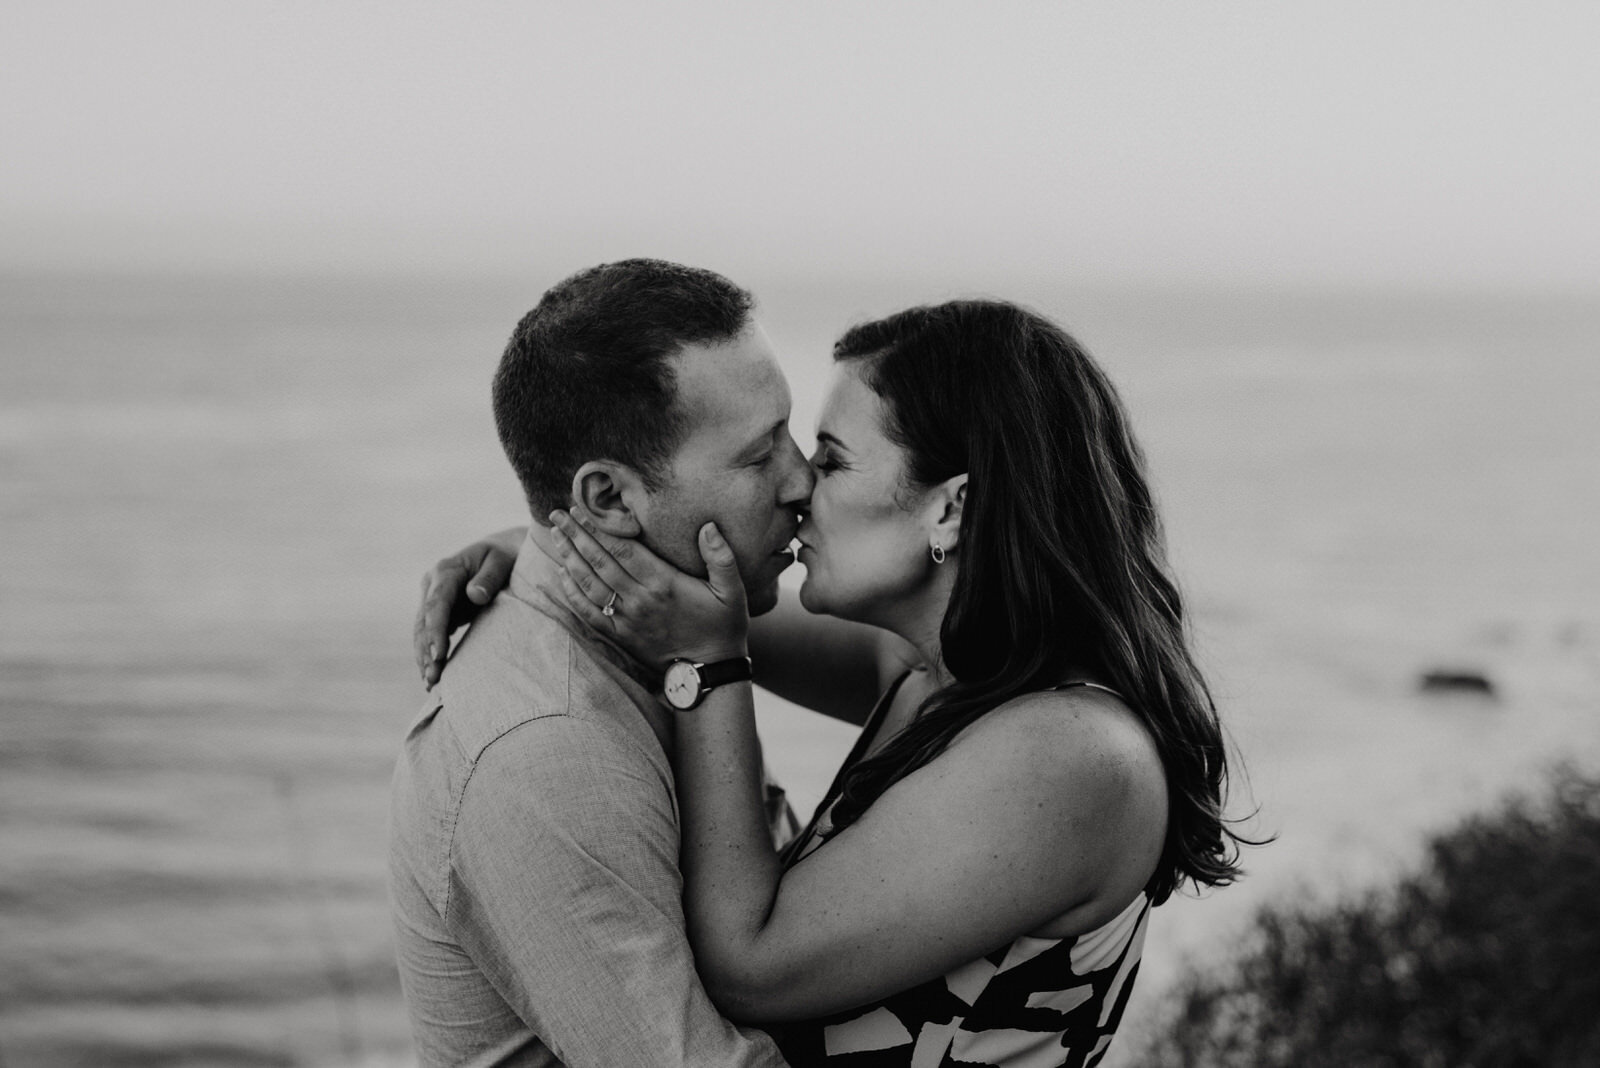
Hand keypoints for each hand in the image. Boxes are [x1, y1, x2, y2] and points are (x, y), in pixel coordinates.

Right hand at [414, 527, 523, 688]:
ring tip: (430, 684)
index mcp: (446, 570)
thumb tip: (475, 596)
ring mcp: (432, 599)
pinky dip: (429, 656)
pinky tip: (431, 678)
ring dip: (424, 658)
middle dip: (426, 651)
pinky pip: (429, 636)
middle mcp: (432, 584)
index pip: (436, 603)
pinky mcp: (438, 613)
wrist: (501, 552)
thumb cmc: (506, 556)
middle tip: (433, 678)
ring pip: (421, 632)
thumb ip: (490, 577)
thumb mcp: (502, 561)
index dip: (435, 630)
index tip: (438, 654)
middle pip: (423, 621)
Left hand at [549, 506, 748, 670]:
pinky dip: (572, 593)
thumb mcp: (733, 591)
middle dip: (576, 535)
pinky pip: (589, 613)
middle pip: (600, 561)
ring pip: (590, 584)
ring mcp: (628, 620)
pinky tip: (562, 574)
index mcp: (664, 583)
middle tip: (557, 514)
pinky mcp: (622, 636)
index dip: (599, 527)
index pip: (622, 548)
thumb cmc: (724, 626)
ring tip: (556, 535)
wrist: (712, 671)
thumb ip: (721, 557)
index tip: (582, 508)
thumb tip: (708, 527)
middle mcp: (640, 600)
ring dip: (570, 558)